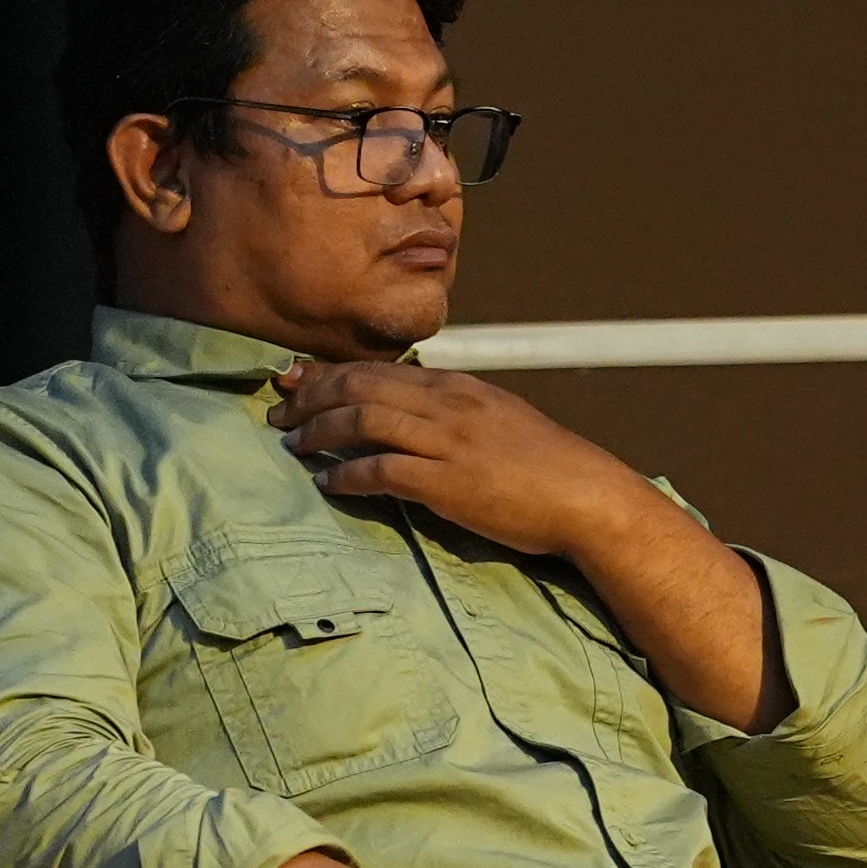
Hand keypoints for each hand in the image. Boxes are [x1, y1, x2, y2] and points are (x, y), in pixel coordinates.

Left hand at [274, 359, 655, 559]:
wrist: (587, 497)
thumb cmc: (548, 467)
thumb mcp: (500, 419)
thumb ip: (455, 412)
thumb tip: (413, 416)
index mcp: (458, 387)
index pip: (378, 369)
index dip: (327, 373)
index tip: (294, 380)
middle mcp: (447, 405)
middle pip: (359, 386)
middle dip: (310, 396)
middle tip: (279, 411)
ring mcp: (446, 442)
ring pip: (361, 420)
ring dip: (318, 431)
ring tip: (293, 444)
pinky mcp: (446, 483)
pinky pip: (379, 471)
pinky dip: (346, 474)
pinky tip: (327, 481)